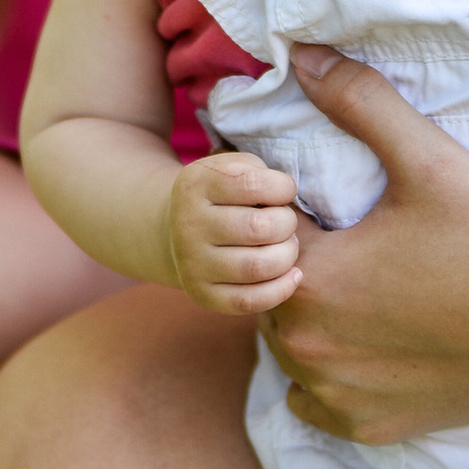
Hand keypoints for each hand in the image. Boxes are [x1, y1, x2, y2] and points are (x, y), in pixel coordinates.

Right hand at [163, 151, 301, 311]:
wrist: (176, 231)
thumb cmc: (220, 196)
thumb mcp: (230, 167)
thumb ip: (258, 172)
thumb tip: (285, 196)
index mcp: (195, 185)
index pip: (253, 184)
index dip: (282, 187)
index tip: (283, 191)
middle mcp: (188, 224)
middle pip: (259, 228)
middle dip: (287, 224)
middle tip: (285, 222)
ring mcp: (192, 263)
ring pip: (258, 266)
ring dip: (287, 255)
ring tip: (285, 245)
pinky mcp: (202, 294)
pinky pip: (250, 300)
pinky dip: (282, 288)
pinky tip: (292, 273)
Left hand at [261, 46, 468, 443]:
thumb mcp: (427, 159)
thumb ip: (358, 103)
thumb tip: (300, 53)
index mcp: (311, 279)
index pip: (267, 237)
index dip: (295, 216)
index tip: (335, 208)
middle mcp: (310, 347)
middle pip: (271, 293)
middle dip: (298, 268)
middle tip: (355, 248)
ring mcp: (339, 394)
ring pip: (290, 350)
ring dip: (309, 323)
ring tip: (364, 293)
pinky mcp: (370, 427)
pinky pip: (316, 402)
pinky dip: (330, 378)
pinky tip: (367, 346)